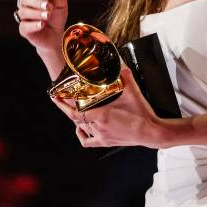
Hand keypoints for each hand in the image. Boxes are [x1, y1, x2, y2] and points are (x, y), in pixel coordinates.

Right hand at [15, 0, 67, 53]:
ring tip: (47, 16)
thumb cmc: (57, 16)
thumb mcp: (61, 4)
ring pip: (23, 12)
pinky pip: (24, 26)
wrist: (56, 33)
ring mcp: (23, 17)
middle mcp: (26, 5)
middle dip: (38, 2)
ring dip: (36, 13)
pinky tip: (42, 24)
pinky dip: (33, 25)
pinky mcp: (23, 29)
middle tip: (50, 7)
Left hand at [50, 66, 167, 148]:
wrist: (152, 132)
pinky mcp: (106, 142)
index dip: (62, 104)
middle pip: (75, 118)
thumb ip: (125, 76)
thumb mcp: (133, 92)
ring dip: (76, 118)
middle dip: (67, 108)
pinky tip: (80, 129)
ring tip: (73, 108)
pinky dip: (82, 134)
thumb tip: (120, 63)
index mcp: (101, 115)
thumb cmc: (142, 114)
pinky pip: (88, 141)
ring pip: (81, 128)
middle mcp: (98, 127)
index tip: (55, 96)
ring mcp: (101, 136)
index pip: (74, 111)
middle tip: (60, 98)